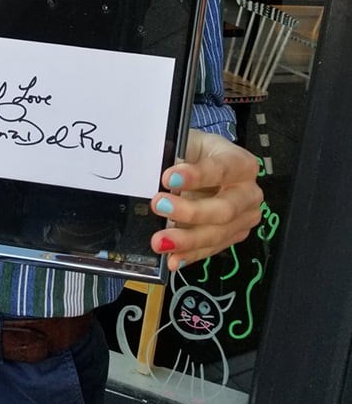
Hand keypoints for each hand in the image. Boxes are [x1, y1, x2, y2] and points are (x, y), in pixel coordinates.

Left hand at [149, 129, 262, 270]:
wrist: (206, 163)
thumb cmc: (196, 152)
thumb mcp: (188, 143)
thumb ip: (176, 155)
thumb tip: (154, 171)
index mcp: (241, 163)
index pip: (221, 170)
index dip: (196, 175)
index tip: (168, 177)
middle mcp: (249, 193)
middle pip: (225, 209)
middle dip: (190, 212)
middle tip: (158, 206)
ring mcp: (243, 218)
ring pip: (218, 234)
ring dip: (187, 240)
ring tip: (160, 241)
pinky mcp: (232, 236)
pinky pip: (211, 249)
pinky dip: (190, 254)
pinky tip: (173, 260)